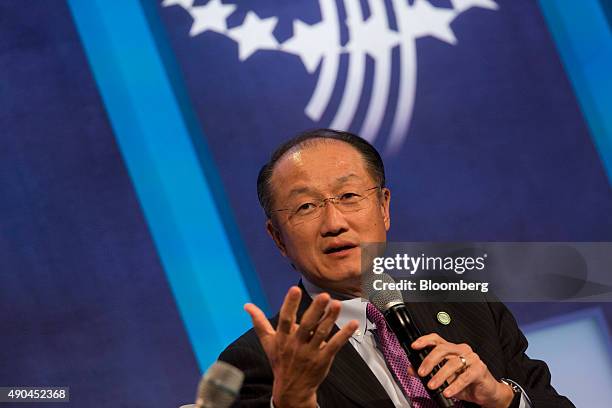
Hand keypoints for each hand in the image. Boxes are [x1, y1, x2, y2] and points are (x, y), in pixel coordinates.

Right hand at [244, 287, 357, 407]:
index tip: (294, 289)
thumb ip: (259, 322)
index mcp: (283, 338)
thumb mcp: (268, 343)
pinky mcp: (323, 359)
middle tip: (324, 296)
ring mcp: (310, 353)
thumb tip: (247, 306)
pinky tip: (353, 324)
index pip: (285, 319)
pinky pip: (334, 345)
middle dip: (315, 310)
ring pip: (321, 333)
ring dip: (330, 319)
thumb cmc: (280, 361)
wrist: (291, 389)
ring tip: (337, 304)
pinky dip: (344, 335)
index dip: (290, 304)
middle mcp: (296, 345)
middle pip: (307, 325)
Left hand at [412, 333, 513, 407]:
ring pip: (452, 363)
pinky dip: (454, 385)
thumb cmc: (465, 382)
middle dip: (429, 360)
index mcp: (451, 348)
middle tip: (422, 372)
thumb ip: (428, 371)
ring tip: (432, 385)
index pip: (436, 339)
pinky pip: (465, 376)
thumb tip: (411, 369)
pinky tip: (448, 392)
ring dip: (440, 376)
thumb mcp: (443, 377)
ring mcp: (471, 358)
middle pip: (442, 349)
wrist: (486, 392)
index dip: (424, 340)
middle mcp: (461, 350)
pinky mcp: (479, 369)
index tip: (414, 346)